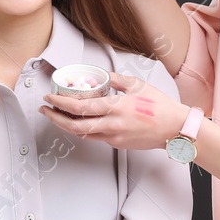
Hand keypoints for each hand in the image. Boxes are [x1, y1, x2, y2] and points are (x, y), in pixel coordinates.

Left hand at [38, 71, 188, 151]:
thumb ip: (116, 80)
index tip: (50, 97)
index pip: (80, 106)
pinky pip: (94, 137)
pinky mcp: (117, 144)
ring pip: (82, 134)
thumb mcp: (137, 85)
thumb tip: (101, 75)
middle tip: (45, 110)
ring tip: (56, 116)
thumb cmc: (159, 106)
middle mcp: (112, 124)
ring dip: (65, 125)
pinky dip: (82, 129)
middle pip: (74, 125)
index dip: (61, 103)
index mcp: (116, 107)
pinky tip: (77, 122)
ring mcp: (114, 137)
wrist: (174, 128)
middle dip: (55, 118)